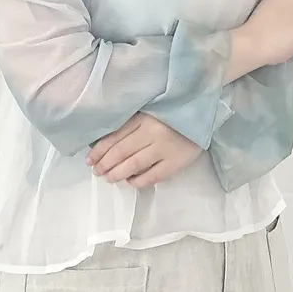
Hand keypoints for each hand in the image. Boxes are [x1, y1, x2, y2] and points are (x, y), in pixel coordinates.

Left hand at [85, 112, 204, 188]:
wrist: (203, 113)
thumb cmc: (173, 111)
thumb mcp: (150, 109)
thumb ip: (132, 122)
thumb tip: (106, 142)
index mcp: (143, 117)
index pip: (114, 136)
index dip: (99, 150)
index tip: (89, 159)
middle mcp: (151, 132)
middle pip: (121, 151)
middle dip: (105, 164)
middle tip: (96, 171)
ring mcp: (164, 148)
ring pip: (134, 165)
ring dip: (117, 173)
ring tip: (108, 178)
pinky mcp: (176, 162)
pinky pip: (153, 176)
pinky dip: (138, 181)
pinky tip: (130, 182)